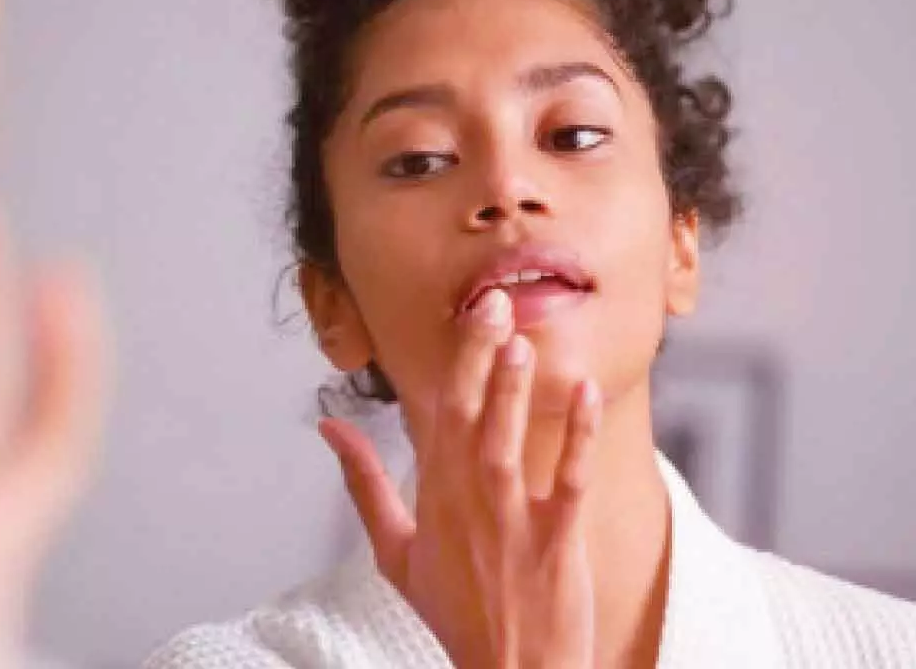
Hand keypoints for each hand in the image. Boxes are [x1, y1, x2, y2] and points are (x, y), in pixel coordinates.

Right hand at [320, 288, 599, 668]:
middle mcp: (466, 503)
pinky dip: (576, 439)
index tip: (473, 313)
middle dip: (481, 358)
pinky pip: (567, 482)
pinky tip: (586, 396)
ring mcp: (510, 523)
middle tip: (496, 304)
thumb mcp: (392, 550)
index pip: (439, 414)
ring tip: (523, 341)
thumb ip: (363, 484)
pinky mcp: (555, 544)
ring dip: (514, 393)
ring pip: (508, 446)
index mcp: (431, 497)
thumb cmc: (452, 611)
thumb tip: (329, 428)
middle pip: (469, 418)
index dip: (457, 360)